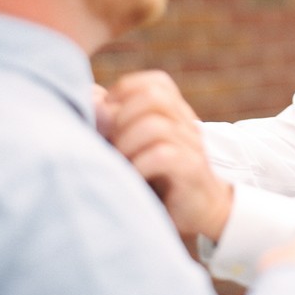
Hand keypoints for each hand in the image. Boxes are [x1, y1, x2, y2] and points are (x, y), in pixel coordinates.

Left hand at [101, 70, 232, 240]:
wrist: (203, 212)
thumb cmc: (161, 180)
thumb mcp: (137, 148)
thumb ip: (116, 124)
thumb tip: (90, 99)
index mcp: (176, 114)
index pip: (157, 82)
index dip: (126, 91)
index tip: (109, 117)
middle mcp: (186, 124)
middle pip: (154, 96)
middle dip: (121, 117)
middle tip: (112, 143)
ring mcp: (192, 146)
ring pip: (155, 125)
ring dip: (127, 143)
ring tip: (120, 163)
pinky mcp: (193, 170)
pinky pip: (164, 155)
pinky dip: (139, 165)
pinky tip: (133, 177)